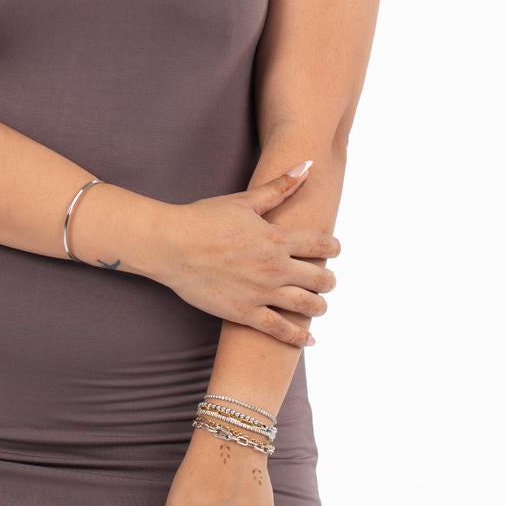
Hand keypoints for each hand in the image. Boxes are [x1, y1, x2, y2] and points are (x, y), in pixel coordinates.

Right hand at [154, 165, 339, 346]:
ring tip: (319, 305)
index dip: (333, 248)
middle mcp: (276, 268)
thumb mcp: (245, 201)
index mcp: (277, 239)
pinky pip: (280, 330)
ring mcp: (262, 293)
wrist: (172, 246)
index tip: (333, 250)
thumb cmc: (204, 219)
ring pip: (308, 306)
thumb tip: (306, 166)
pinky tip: (309, 339)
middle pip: (321, 279)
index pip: (322, 245)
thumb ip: (279, 187)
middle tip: (326, 280)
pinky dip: (299, 337)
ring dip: (319, 306)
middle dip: (328, 280)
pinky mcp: (245, 313)